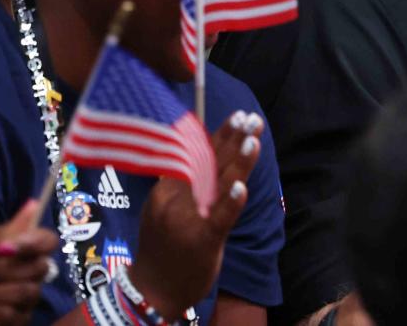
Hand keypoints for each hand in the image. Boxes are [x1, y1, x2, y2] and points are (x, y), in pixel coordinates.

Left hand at [0, 199, 57, 325]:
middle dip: (12, 270)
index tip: (8, 248)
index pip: (48, 240)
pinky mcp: (15, 319)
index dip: (35, 242)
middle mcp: (24, 272)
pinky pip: (18, 315)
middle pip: (42, 267)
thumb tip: (33, 204)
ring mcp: (21, 296)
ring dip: (1, 292)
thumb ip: (3, 231)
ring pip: (31, 292)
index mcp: (17, 249)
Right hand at [129, 110, 262, 318]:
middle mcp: (176, 199)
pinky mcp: (203, 239)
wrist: (153, 289)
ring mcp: (189, 219)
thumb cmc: (164, 244)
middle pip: (209, 163)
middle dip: (233, 138)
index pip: (197, 155)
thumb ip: (183, 181)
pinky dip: (232, 201)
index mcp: (167, 188)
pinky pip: (220, 217)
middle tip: (251, 117)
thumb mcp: (165, 207)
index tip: (237, 116)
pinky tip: (243, 186)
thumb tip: (203, 149)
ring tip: (253, 138)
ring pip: (218, 183)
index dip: (219, 135)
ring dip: (238, 159)